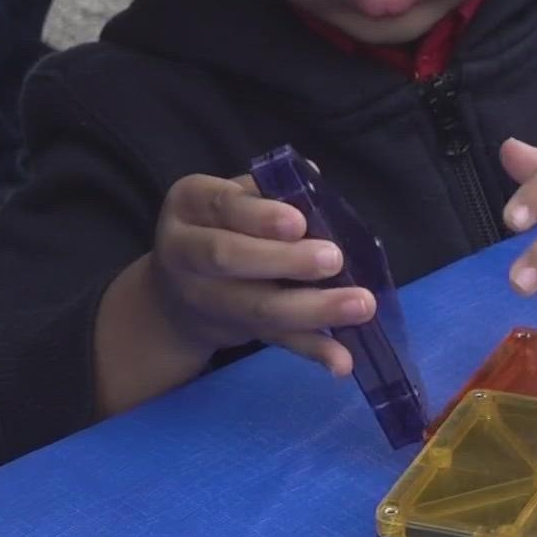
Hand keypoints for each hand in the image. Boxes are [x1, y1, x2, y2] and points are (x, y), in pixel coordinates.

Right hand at [147, 172, 375, 374]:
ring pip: (256, 307)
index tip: (298, 223)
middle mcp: (186, 252)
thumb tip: (314, 176)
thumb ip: (270, 190)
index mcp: (190, 204)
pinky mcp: (236, 332)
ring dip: (311, 309)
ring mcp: (207, 299)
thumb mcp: (232, 198)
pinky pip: (276, 340)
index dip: (259, 216)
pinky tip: (343, 361)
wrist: (176, 294)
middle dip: (285, 261)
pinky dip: (312, 349)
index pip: (222, 206)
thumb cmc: (221, 225)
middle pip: (230, 258)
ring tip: (361, 305)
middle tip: (333, 259)